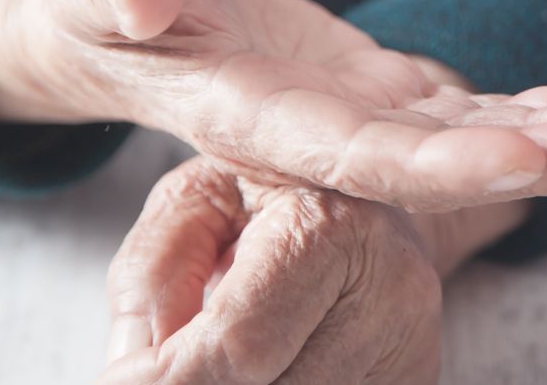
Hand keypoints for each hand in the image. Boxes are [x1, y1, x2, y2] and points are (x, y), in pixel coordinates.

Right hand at [0, 0, 546, 209]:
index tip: (530, 158)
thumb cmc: (110, 2)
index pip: (363, 156)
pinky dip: (525, 108)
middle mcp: (326, 136)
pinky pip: (464, 106)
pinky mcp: (382, 91)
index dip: (446, 162)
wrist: (145, 23)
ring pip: (467, 136)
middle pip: (440, 161)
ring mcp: (362, 118)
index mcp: (262, 122)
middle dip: (530, 159)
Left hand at [100, 157, 446, 383]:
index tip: (128, 377)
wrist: (372, 182)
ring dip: (244, 384)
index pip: (237, 344)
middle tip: (170, 364)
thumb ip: (153, 274)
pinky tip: (277, 356)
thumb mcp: (193, 199)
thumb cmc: (273, 188)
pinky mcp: (418, 374)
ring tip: (230, 348)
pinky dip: (284, 381)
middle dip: (203, 384)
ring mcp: (412, 340)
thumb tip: (138, 368)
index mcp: (331, 224)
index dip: (168, 377)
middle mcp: (390, 286)